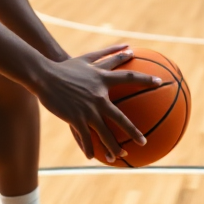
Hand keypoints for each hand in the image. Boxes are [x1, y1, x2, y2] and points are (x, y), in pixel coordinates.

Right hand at [30, 44, 160, 162]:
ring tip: (121, 156)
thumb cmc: (66, 66)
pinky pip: (84, 136)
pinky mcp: (74, 118)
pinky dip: (89, 147)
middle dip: (133, 131)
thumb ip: (109, 53)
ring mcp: (86, 109)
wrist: (44, 75)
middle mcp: (98, 97)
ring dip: (112, 146)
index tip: (160, 83)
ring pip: (103, 132)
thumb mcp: (88, 57)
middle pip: (120, 117)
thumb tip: (128, 46)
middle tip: (144, 141)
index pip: (129, 78)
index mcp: (103, 80)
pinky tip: (92, 157)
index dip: (145, 79)